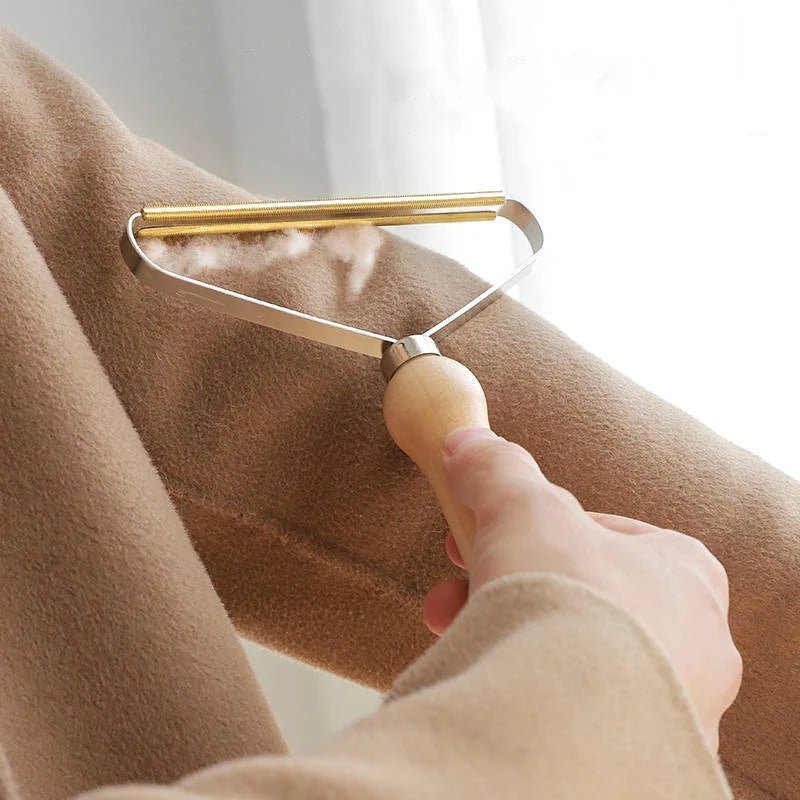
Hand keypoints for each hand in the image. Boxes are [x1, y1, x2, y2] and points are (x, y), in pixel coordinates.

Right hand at [423, 427, 741, 750]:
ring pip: (574, 653)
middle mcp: (691, 642)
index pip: (603, 532)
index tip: (486, 530)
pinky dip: (526, 686)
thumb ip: (498, 471)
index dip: (533, 525)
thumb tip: (466, 444)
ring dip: (510, 634)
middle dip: (507, 585)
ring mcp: (666, 704)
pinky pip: (572, 706)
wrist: (572, 724)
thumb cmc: (571, 602)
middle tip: (457, 590)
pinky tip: (488, 681)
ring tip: (459, 635)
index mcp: (683, 573)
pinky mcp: (634, 753)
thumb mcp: (523, 510)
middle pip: (579, 594)